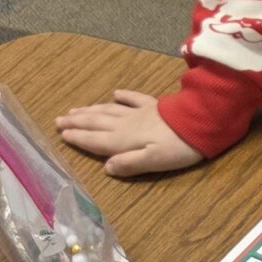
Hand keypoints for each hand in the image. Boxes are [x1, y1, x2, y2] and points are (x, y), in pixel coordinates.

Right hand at [55, 90, 204, 180]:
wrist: (202, 121)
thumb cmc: (179, 147)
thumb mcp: (153, 161)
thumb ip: (129, 164)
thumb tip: (106, 167)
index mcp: (124, 140)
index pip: (96, 140)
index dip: (79, 138)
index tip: (62, 134)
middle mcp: (127, 124)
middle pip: (97, 122)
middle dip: (77, 122)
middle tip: (58, 120)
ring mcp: (140, 112)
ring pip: (109, 110)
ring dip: (91, 110)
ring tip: (75, 110)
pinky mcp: (154, 105)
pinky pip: (133, 98)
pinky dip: (122, 95)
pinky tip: (115, 93)